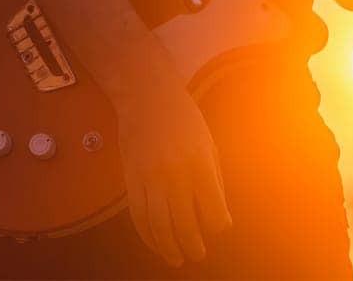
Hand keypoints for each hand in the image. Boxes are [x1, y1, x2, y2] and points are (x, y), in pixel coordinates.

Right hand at [110, 56, 233, 267]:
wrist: (146, 94)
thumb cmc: (183, 118)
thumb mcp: (208, 144)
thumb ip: (214, 181)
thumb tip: (221, 219)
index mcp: (201, 164)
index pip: (213, 212)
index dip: (217, 226)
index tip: (217, 227)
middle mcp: (176, 174)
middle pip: (186, 226)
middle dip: (193, 246)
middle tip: (197, 254)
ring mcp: (150, 177)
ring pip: (159, 226)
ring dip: (169, 248)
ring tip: (176, 257)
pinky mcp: (131, 178)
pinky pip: (138, 216)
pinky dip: (147, 235)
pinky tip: (155, 242)